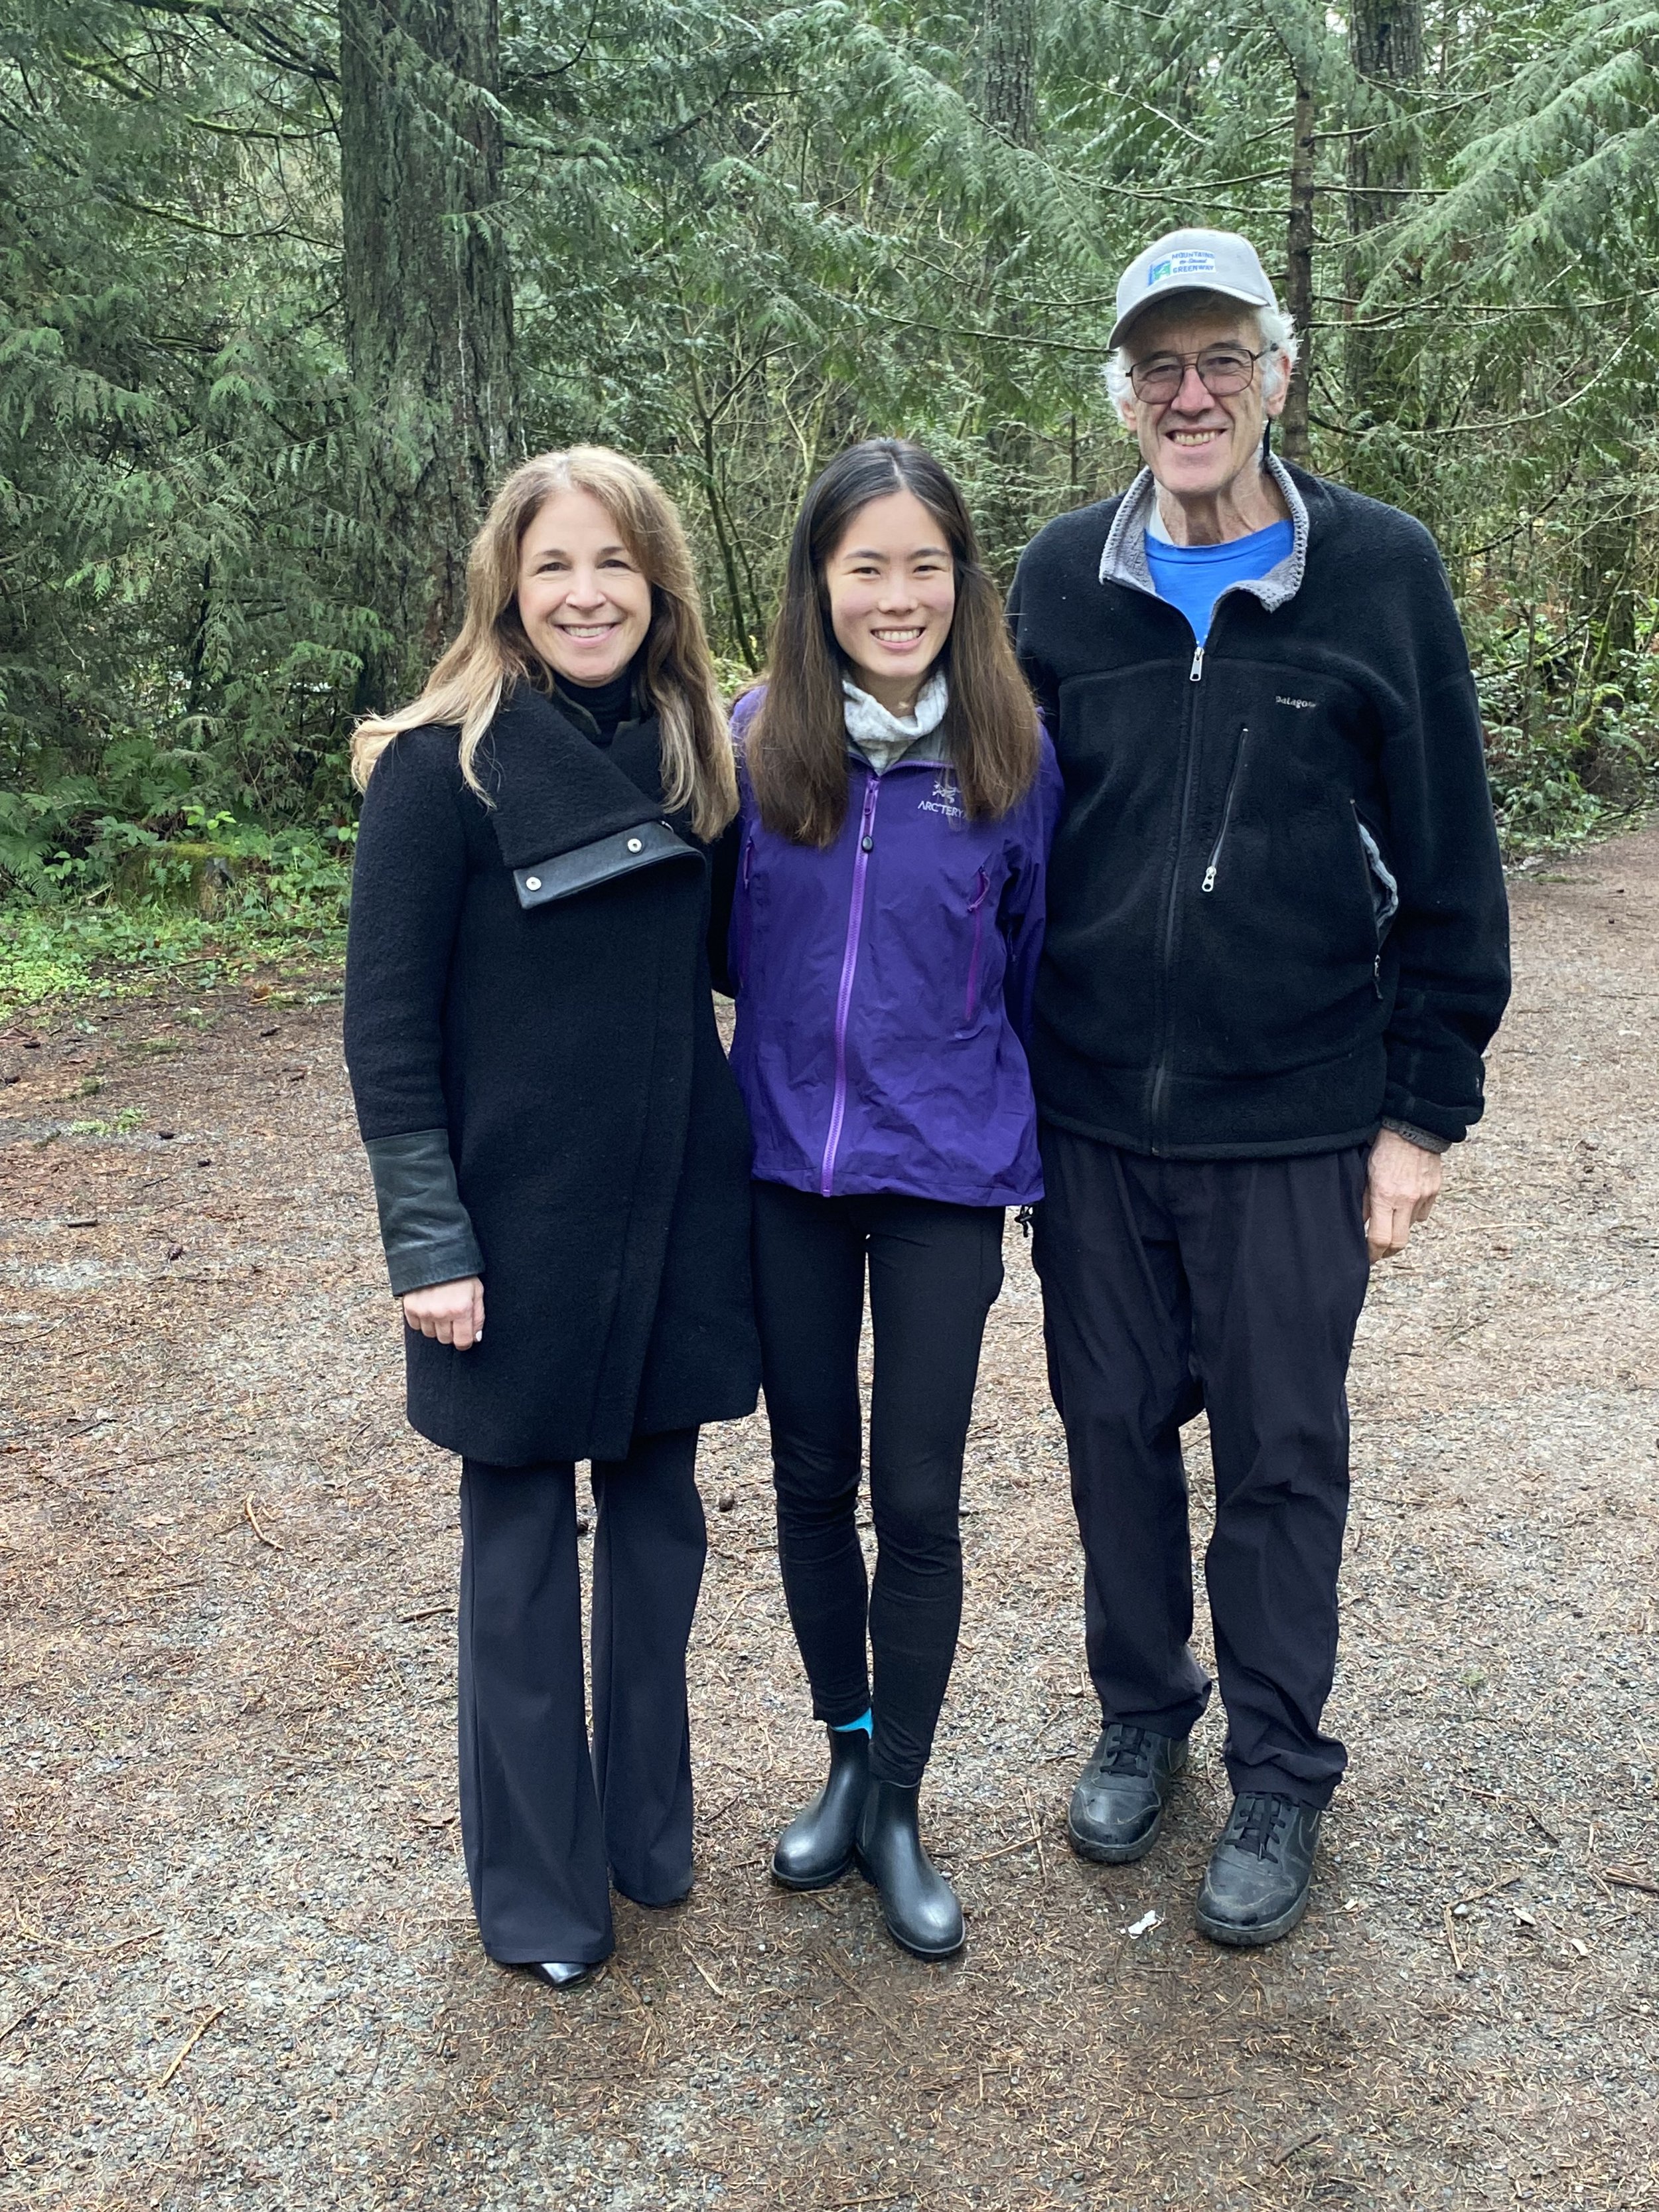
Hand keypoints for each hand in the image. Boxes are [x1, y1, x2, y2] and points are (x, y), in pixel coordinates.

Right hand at [402, 1275, 484, 1348]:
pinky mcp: (410, 1307)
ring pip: (430, 1334)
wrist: (434, 1253)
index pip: (462, 1341)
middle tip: (452, 1317)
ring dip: (436, 1326)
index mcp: (460, 1309)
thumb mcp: (477, 1291)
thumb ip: (478, 1316)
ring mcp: (424, 1311)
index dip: (465, 1341)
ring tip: (440, 1309)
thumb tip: (475, 1338)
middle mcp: (441, 1313)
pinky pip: (416, 1326)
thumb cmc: (459, 1271)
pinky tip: (428, 1307)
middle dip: (451, 1332)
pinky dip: (422, 1320)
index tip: (465, 1337)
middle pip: (445, 1339)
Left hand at [1364, 1130, 1442, 1262]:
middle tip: (1377, 1251)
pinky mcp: (1435, 1191)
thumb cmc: (1384, 1146)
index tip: (1366, 1257)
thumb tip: (1359, 1224)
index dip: (1372, 1253)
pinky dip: (1412, 1213)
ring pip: (1411, 1226)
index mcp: (1385, 1195)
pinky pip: (1423, 1212)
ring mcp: (1423, 1196)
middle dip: (1387, 1252)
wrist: (1414, 1126)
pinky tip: (1404, 1202)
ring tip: (1389, 1217)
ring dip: (1399, 1227)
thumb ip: (1362, 1201)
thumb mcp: (1365, 1172)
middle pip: (1399, 1243)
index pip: (1380, 1238)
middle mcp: (1406, 1199)